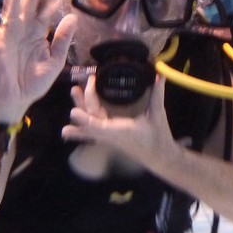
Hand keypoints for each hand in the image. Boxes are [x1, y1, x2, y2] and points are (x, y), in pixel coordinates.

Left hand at [62, 73, 185, 169]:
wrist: (159, 157)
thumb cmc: (158, 138)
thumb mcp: (157, 115)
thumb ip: (157, 95)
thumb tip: (158, 75)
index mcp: (118, 131)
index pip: (95, 125)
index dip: (84, 118)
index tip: (73, 111)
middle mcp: (109, 134)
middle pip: (88, 121)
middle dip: (81, 104)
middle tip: (74, 89)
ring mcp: (108, 135)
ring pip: (89, 123)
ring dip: (81, 110)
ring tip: (74, 92)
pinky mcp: (110, 135)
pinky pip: (93, 126)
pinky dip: (85, 119)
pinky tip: (77, 113)